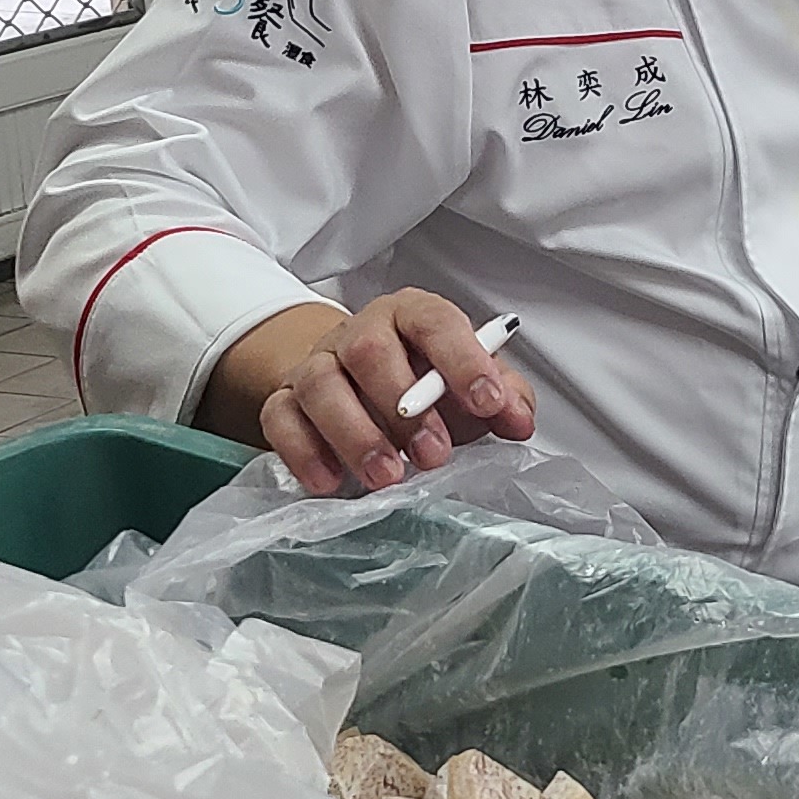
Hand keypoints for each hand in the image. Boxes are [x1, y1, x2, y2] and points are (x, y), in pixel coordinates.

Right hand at [207, 291, 536, 496]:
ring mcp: (317, 363)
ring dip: (355, 435)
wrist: (356, 380)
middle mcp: (361, 333)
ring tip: (386, 477)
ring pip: (320, 384)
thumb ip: (503, 397)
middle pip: (370, 351)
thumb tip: (518, 419)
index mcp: (412, 316)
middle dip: (404, 408)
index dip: (463, 361)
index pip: (436, 322)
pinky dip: (304, 452)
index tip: (488, 403)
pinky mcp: (284, 399)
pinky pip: (280, 418)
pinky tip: (330, 482)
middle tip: (433, 456)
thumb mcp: (469, 383)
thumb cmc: (421, 381)